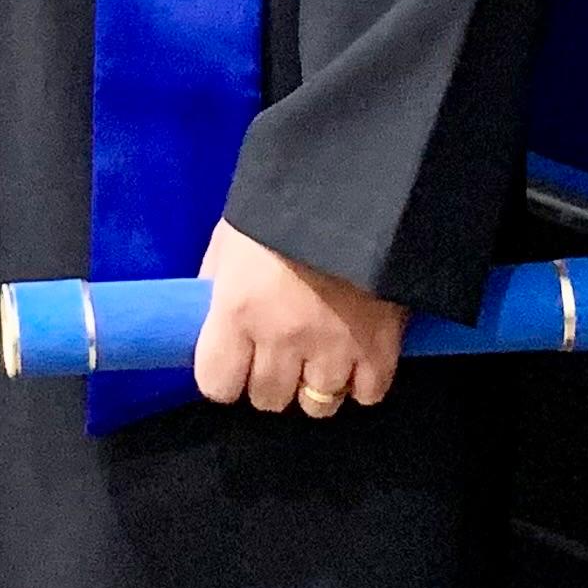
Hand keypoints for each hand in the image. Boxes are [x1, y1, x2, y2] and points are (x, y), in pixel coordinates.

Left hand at [193, 219, 409, 417]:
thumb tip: (206, 319)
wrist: (358, 181)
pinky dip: (362, 382)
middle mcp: (282, 340)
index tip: (234, 361)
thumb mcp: (231, 237)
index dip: (224, 377)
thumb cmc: (281, 203)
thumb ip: (215, 284)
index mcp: (237, 311)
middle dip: (270, 380)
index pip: (217, 385)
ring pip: (317, 405)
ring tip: (321, 357)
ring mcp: (334, 349)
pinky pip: (368, 395)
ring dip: (316, 385)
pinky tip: (358, 358)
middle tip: (280, 352)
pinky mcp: (382, 348)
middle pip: (268, 399)